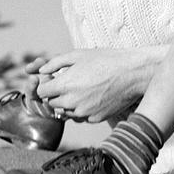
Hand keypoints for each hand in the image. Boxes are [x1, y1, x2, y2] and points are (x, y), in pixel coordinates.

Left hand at [23, 47, 164, 122]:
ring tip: (83, 88)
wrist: (133, 73)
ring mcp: (84, 112)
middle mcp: (72, 102)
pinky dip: (83, 108)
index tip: (55, 79)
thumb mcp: (78, 55)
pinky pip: (81, 117)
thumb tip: (41, 72)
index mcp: (65, 85)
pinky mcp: (95, 118)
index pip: (42, 92)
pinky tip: (94, 95)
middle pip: (52, 104)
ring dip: (69, 102)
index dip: (46, 85)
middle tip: (70, 82)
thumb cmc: (106, 60)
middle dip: (57, 94)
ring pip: (66, 112)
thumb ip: (55, 63)